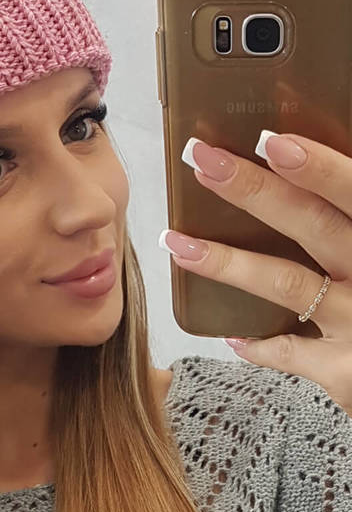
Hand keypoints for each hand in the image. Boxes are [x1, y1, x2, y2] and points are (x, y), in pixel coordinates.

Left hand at [158, 130, 351, 415]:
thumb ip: (347, 217)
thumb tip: (290, 164)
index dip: (317, 167)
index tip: (268, 140)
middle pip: (314, 224)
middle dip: (254, 191)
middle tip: (202, 161)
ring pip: (287, 283)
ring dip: (227, 262)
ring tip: (177, 244)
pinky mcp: (345, 371)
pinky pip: (289, 353)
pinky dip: (257, 344)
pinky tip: (229, 335)